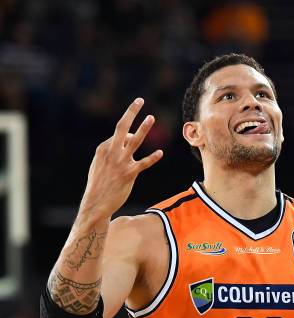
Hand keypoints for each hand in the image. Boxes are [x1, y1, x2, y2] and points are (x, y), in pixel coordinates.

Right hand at [81, 98, 162, 219]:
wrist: (96, 203)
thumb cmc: (100, 184)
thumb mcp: (101, 164)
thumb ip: (114, 151)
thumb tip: (131, 139)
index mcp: (103, 148)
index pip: (119, 134)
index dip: (130, 133)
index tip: (134, 138)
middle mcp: (111, 152)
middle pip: (122, 127)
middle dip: (131, 112)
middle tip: (139, 100)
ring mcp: (120, 162)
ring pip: (134, 141)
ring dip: (144, 128)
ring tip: (151, 118)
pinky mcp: (129, 174)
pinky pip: (143, 163)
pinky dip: (152, 158)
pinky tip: (160, 153)